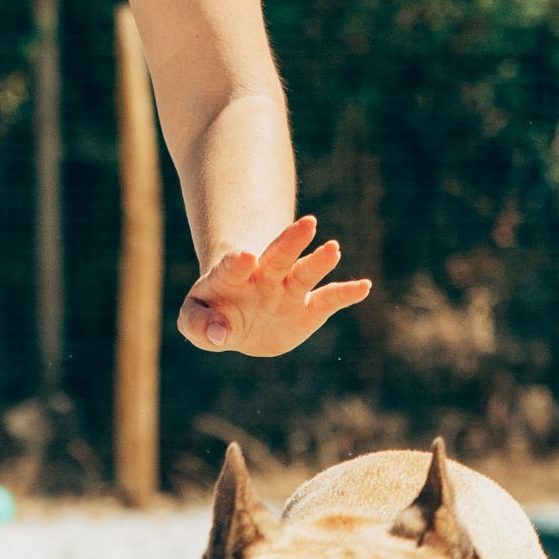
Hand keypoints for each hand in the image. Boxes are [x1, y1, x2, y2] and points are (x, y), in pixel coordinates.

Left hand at [177, 216, 371, 358]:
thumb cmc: (212, 315)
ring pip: (305, 272)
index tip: (246, 257)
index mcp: (232, 277)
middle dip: (290, 241)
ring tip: (334, 248)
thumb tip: (218, 334)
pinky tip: (364, 287)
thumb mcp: (194, 321)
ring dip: (319, 261)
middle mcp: (263, 277)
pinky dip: (346, 293)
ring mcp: (287, 290)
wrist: (240, 323)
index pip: (234, 265)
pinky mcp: (308, 309)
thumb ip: (199, 325)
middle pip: (278, 256)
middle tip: (307, 223)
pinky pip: (329, 300)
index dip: (238, 262)